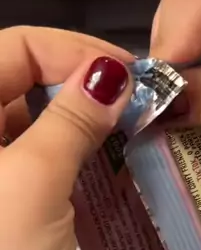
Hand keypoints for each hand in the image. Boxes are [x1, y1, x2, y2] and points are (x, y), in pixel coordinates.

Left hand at [0, 28, 132, 249]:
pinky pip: (39, 159)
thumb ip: (71, 119)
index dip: (72, 52)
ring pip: (35, 121)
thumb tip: (112, 73)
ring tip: (132, 131)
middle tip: (139, 102)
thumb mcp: (35, 182)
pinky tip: (109, 165)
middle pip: (23, 79)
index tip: (130, 74)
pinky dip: (73, 156)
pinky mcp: (3, 201)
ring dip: (82, 122)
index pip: (14, 47)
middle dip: (82, 85)